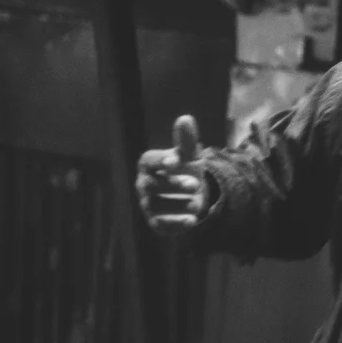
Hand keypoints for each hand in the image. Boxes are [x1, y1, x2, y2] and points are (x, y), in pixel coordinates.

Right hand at [137, 114, 207, 235]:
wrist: (191, 195)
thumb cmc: (185, 169)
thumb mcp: (189, 155)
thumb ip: (186, 139)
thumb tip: (186, 119)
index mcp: (149, 164)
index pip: (148, 161)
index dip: (160, 161)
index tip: (175, 161)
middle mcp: (144, 184)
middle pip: (150, 185)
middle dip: (172, 185)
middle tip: (195, 184)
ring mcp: (148, 204)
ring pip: (155, 205)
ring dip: (177, 205)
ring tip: (198, 204)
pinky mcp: (156, 221)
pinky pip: (161, 224)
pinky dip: (176, 224)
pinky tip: (192, 221)